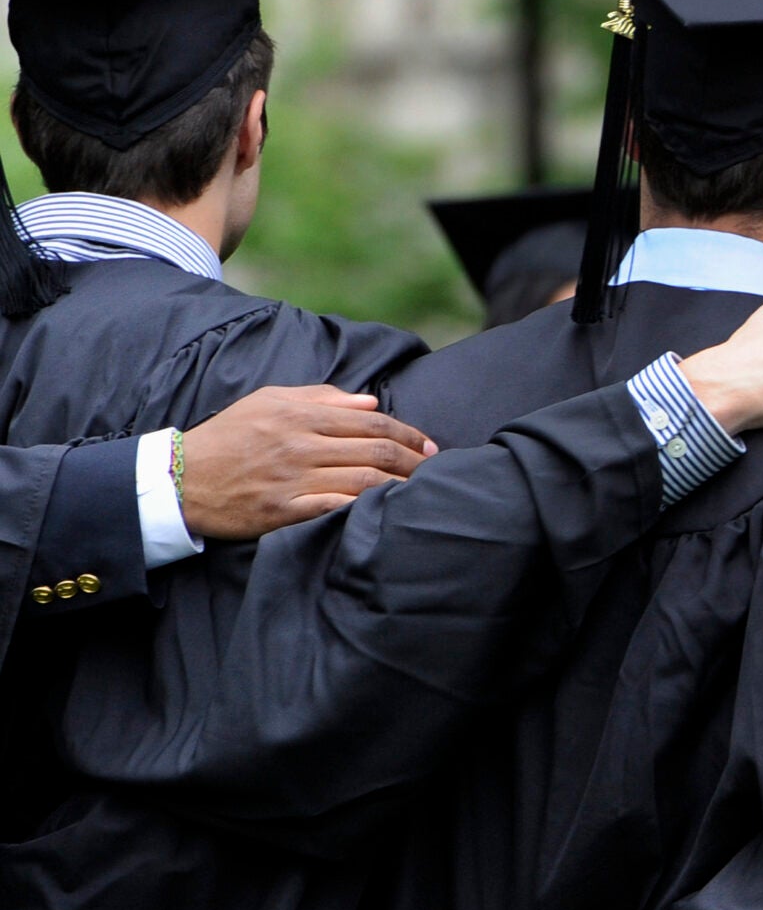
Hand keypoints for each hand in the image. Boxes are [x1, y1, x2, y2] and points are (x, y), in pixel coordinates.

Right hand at [181, 384, 436, 537]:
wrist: (180, 478)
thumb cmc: (228, 437)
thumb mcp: (268, 402)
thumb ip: (320, 398)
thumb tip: (369, 401)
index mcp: (299, 415)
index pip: (369, 421)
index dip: (407, 433)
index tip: (429, 445)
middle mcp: (300, 445)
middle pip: (374, 449)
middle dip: (413, 460)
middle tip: (436, 469)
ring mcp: (293, 479)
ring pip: (363, 479)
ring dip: (399, 485)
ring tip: (423, 491)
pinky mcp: (285, 510)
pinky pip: (336, 508)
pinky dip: (366, 508)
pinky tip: (388, 511)